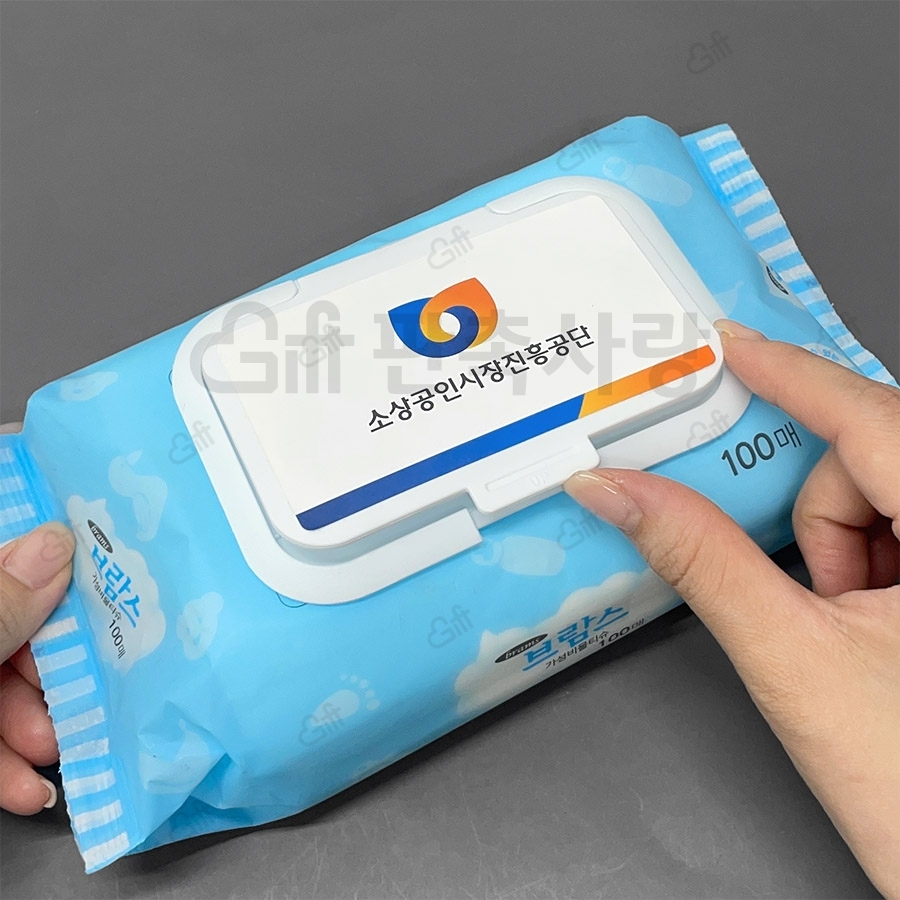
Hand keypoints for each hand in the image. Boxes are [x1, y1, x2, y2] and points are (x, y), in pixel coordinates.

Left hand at [0, 521, 74, 813]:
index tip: (110, 586)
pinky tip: (25, 789)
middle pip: (19, 625)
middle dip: (54, 673)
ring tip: (55, 754)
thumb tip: (60, 542)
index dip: (63, 568)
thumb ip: (2, 602)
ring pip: (3, 684)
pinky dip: (5, 764)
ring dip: (34, 728)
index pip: (18, 555)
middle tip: (85, 696)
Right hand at [564, 320, 899, 897]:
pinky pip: (897, 530)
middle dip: (820, 519)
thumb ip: (698, 560)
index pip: (869, 417)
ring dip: (842, 552)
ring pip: (883, 500)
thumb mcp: (793, 658)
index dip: (789, 373)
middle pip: (871, 462)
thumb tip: (614, 489)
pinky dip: (864, 561)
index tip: (726, 343)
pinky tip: (863, 620)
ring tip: (848, 630)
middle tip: (802, 577)